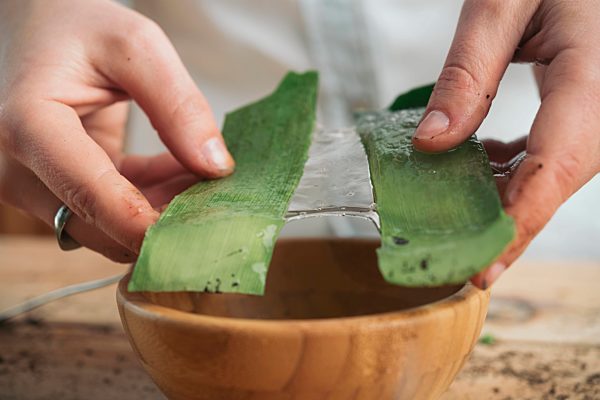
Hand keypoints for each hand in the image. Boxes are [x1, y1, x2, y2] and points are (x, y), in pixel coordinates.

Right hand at [0, 0, 234, 261]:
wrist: (43, 29)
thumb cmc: (79, 28)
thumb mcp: (137, 47)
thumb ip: (178, 105)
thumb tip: (215, 167)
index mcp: (30, 126)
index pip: (90, 195)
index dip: (147, 225)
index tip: (199, 233)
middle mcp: (21, 167)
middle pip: (99, 225)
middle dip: (163, 222)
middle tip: (221, 203)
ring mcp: (37, 184)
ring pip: (109, 227)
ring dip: (163, 211)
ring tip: (209, 181)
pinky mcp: (59, 188)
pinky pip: (113, 212)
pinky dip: (155, 198)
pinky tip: (187, 174)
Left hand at [412, 0, 599, 287]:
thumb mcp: (502, 3)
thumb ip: (467, 72)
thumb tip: (431, 142)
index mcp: (594, 74)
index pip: (558, 162)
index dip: (520, 222)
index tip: (483, 267)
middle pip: (558, 178)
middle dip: (509, 226)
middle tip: (462, 265)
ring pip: (556, 171)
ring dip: (507, 200)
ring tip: (459, 224)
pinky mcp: (587, 105)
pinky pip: (554, 151)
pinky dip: (514, 169)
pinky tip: (481, 167)